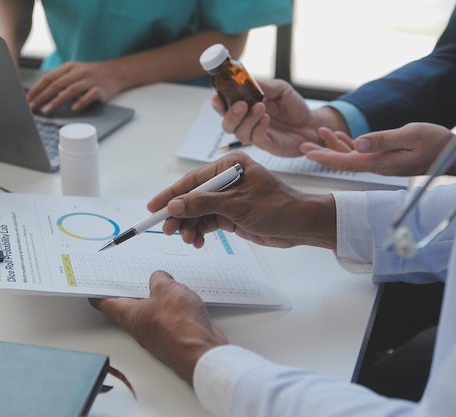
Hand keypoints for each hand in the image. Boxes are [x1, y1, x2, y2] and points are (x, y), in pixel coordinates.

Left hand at [26, 61, 123, 113]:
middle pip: (57, 84)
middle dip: (43, 97)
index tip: (28, 99)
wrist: (116, 72)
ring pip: (71, 90)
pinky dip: (81, 102)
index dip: (37, 89)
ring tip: (47, 111)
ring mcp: (90, 81)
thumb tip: (42, 94)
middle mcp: (78, 72)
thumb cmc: (92, 75)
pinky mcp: (100, 89)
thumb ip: (61, 80)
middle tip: (33, 107)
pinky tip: (74, 109)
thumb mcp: (75, 72)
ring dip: (57, 101)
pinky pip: (90, 96)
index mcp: (69, 67)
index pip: (49, 78)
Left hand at [89, 271, 227, 384]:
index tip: (91, 284)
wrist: (202, 352)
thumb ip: (159, 279)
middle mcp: (141, 326)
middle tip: (124, 277)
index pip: (105, 303)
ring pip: (150, 311)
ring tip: (157, 281)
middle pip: (128, 306)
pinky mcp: (175, 335)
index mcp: (131, 315)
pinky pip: (168, 316)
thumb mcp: (166, 289)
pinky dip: (170, 306)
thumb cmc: (181, 326)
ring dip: (153, 297)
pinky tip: (179, 297)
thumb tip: (160, 278)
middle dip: (128, 290)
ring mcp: (157, 332)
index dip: (97, 292)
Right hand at [148, 153, 336, 249]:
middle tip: (168, 230)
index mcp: (229, 166)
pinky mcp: (232, 214)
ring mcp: (229, 198)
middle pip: (192, 198)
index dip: (171, 195)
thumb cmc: (277, 207)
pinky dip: (201, 232)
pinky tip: (197, 242)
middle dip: (180, 215)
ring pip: (198, 213)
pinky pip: (208, 222)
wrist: (302, 225)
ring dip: (190, 227)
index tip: (153, 208)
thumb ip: (203, 204)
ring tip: (187, 240)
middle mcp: (226, 180)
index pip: (192, 180)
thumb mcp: (237, 205)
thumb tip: (175, 206)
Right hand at [212, 79, 347, 156]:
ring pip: (240, 133)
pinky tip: (266, 119)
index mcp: (246, 108)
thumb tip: (248, 79)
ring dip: (247, 120)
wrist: (312, 123)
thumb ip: (264, 85)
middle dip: (230, 114)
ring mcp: (256, 135)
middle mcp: (248, 123)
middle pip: (227, 124)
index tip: (217, 97)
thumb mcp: (280, 89)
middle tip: (242, 104)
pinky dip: (258, 128)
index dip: (218, 104)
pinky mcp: (267, 145)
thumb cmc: (294, 107)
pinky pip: (256, 139)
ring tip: (261, 108)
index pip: (225, 108)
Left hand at [299, 123, 455, 176]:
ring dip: (333, 145)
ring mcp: (380, 162)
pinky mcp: (385, 157)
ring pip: (350, 155)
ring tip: (318, 132)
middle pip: (342, 160)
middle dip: (321, 152)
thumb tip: (358, 142)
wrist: (451, 153)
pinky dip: (348, 144)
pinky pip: (361, 152)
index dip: (324, 157)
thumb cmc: (434, 143)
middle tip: (301, 145)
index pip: (344, 161)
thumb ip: (383, 140)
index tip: (306, 152)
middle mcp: (376, 165)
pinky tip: (341, 136)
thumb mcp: (409, 136)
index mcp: (378, 162)